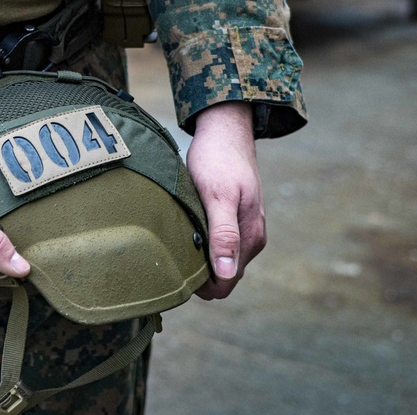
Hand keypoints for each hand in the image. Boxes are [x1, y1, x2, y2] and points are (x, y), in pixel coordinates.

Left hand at [186, 102, 264, 299]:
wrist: (225, 131)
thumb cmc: (219, 160)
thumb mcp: (218, 196)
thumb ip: (224, 234)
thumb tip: (226, 272)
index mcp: (250, 238)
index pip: (226, 283)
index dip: (201, 285)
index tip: (174, 271)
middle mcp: (250, 237)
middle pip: (222, 275)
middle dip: (197, 274)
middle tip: (167, 256)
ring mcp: (243, 228)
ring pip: (218, 259)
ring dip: (198, 257)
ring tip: (173, 242)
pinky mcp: (233, 218)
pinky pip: (217, 243)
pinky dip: (200, 242)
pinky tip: (183, 230)